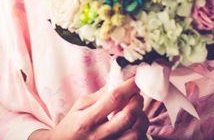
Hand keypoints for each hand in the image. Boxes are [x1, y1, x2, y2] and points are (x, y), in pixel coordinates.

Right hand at [29, 77, 148, 139]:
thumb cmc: (71, 126)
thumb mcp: (79, 106)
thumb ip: (99, 95)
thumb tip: (117, 82)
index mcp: (87, 119)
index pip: (113, 99)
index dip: (128, 87)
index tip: (135, 80)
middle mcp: (99, 135)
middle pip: (128, 116)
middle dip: (137, 101)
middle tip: (136, 95)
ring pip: (136, 133)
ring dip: (141, 118)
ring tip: (136, 111)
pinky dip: (140, 132)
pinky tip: (134, 124)